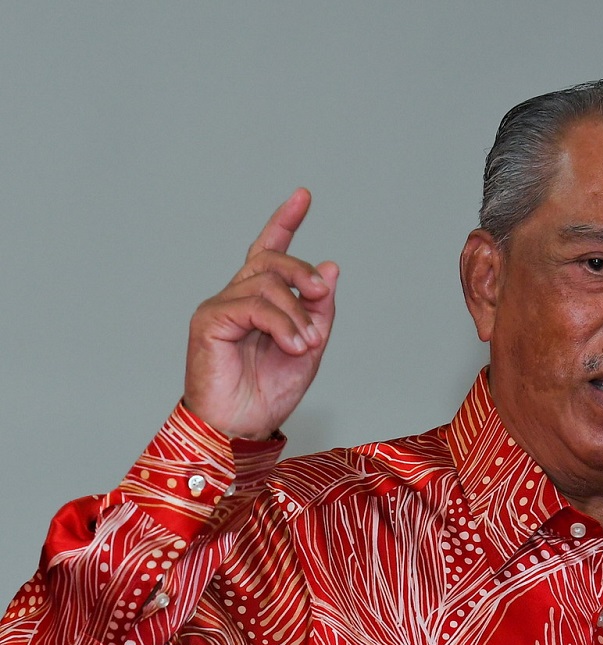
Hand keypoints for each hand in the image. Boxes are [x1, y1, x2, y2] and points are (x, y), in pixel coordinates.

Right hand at [184, 188, 338, 439]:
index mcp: (260, 301)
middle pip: (271, 259)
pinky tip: (292, 343)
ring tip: (305, 344)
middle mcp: (236, 297)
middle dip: (301, 272)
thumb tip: (329, 268)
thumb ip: (319, 309)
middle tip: (321, 295)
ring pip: (267, 284)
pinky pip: (254, 305)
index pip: (269, 251)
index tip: (303, 195)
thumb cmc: (269, 392)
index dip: (285, 222)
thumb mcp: (309, 346)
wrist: (241, 427)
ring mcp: (220, 307)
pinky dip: (281, 323)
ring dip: (297, 314)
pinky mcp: (209, 320)